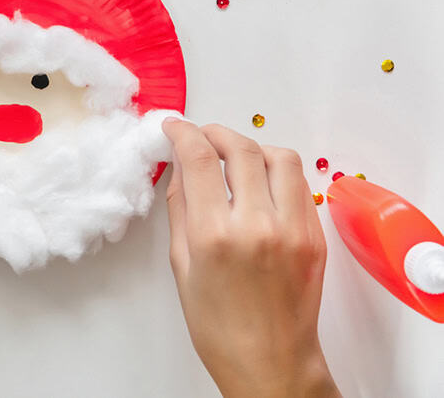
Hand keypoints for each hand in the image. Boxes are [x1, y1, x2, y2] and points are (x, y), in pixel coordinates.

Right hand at [162, 120, 339, 397]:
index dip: (184, 133)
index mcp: (214, 235)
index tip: (174, 127)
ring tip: (234, 156)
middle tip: (202, 136)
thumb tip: (181, 167)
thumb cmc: (218, 324)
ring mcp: (292, 229)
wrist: (268, 360)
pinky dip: (276, 171)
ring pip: (278, 157)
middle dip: (215, 133)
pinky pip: (298, 184)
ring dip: (252, 147)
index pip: (200, 158)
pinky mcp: (314, 236)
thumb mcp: (181, 264)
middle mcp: (256, 225)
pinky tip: (259, 182)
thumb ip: (181, 209)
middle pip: (240, 148)